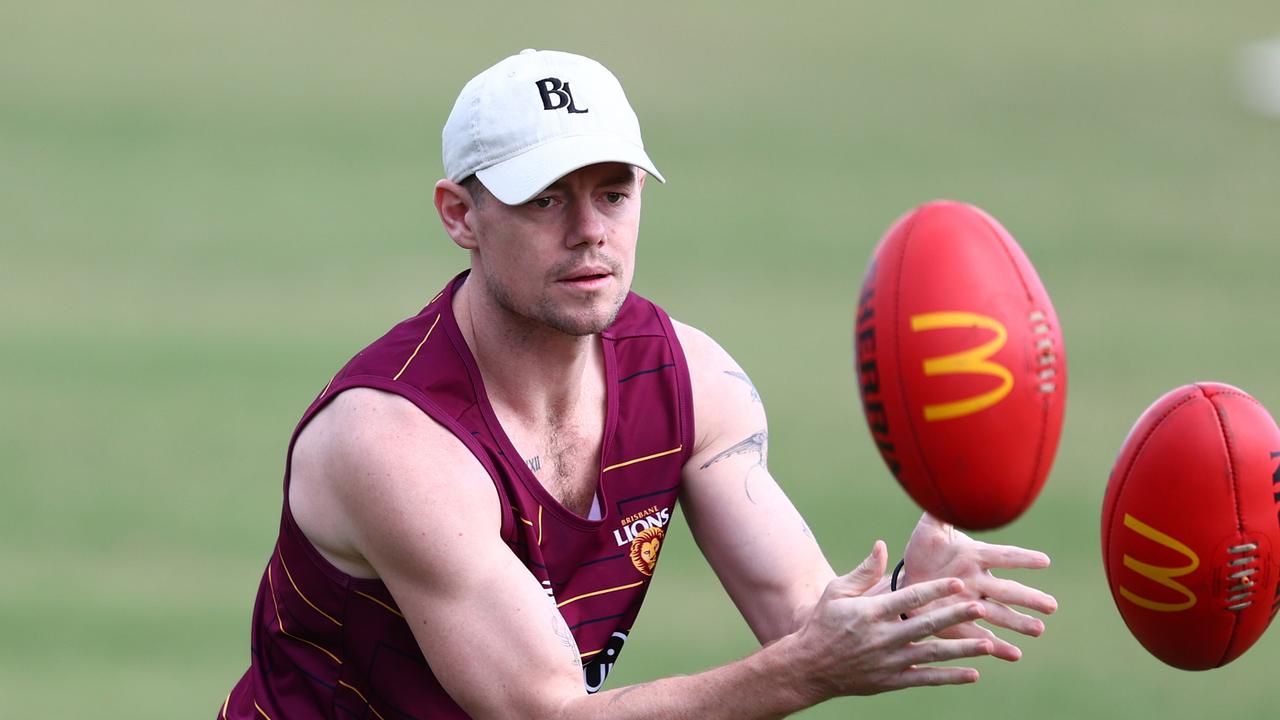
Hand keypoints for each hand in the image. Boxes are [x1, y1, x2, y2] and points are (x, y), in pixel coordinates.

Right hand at [791, 540, 994, 700]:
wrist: (809, 667)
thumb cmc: (823, 623)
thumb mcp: (836, 592)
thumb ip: (863, 572)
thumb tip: (882, 546)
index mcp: (869, 612)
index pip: (909, 598)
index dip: (935, 590)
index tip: (959, 582)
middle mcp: (881, 637)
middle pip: (925, 626)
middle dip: (955, 616)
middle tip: (981, 607)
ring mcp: (888, 661)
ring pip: (932, 655)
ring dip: (962, 650)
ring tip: (989, 644)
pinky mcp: (891, 681)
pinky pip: (925, 679)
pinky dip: (949, 678)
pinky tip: (972, 674)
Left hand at [902, 513, 1057, 660]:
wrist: (906, 577)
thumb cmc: (923, 550)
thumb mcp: (930, 528)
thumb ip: (941, 511)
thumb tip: (949, 485)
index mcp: (974, 556)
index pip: (1002, 556)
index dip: (1021, 558)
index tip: (1045, 560)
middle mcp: (978, 581)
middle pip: (1006, 590)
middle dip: (1028, 597)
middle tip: (1052, 606)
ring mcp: (970, 604)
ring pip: (999, 615)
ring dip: (1018, 623)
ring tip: (1038, 630)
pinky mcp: (958, 624)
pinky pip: (979, 636)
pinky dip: (997, 647)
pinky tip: (1015, 655)